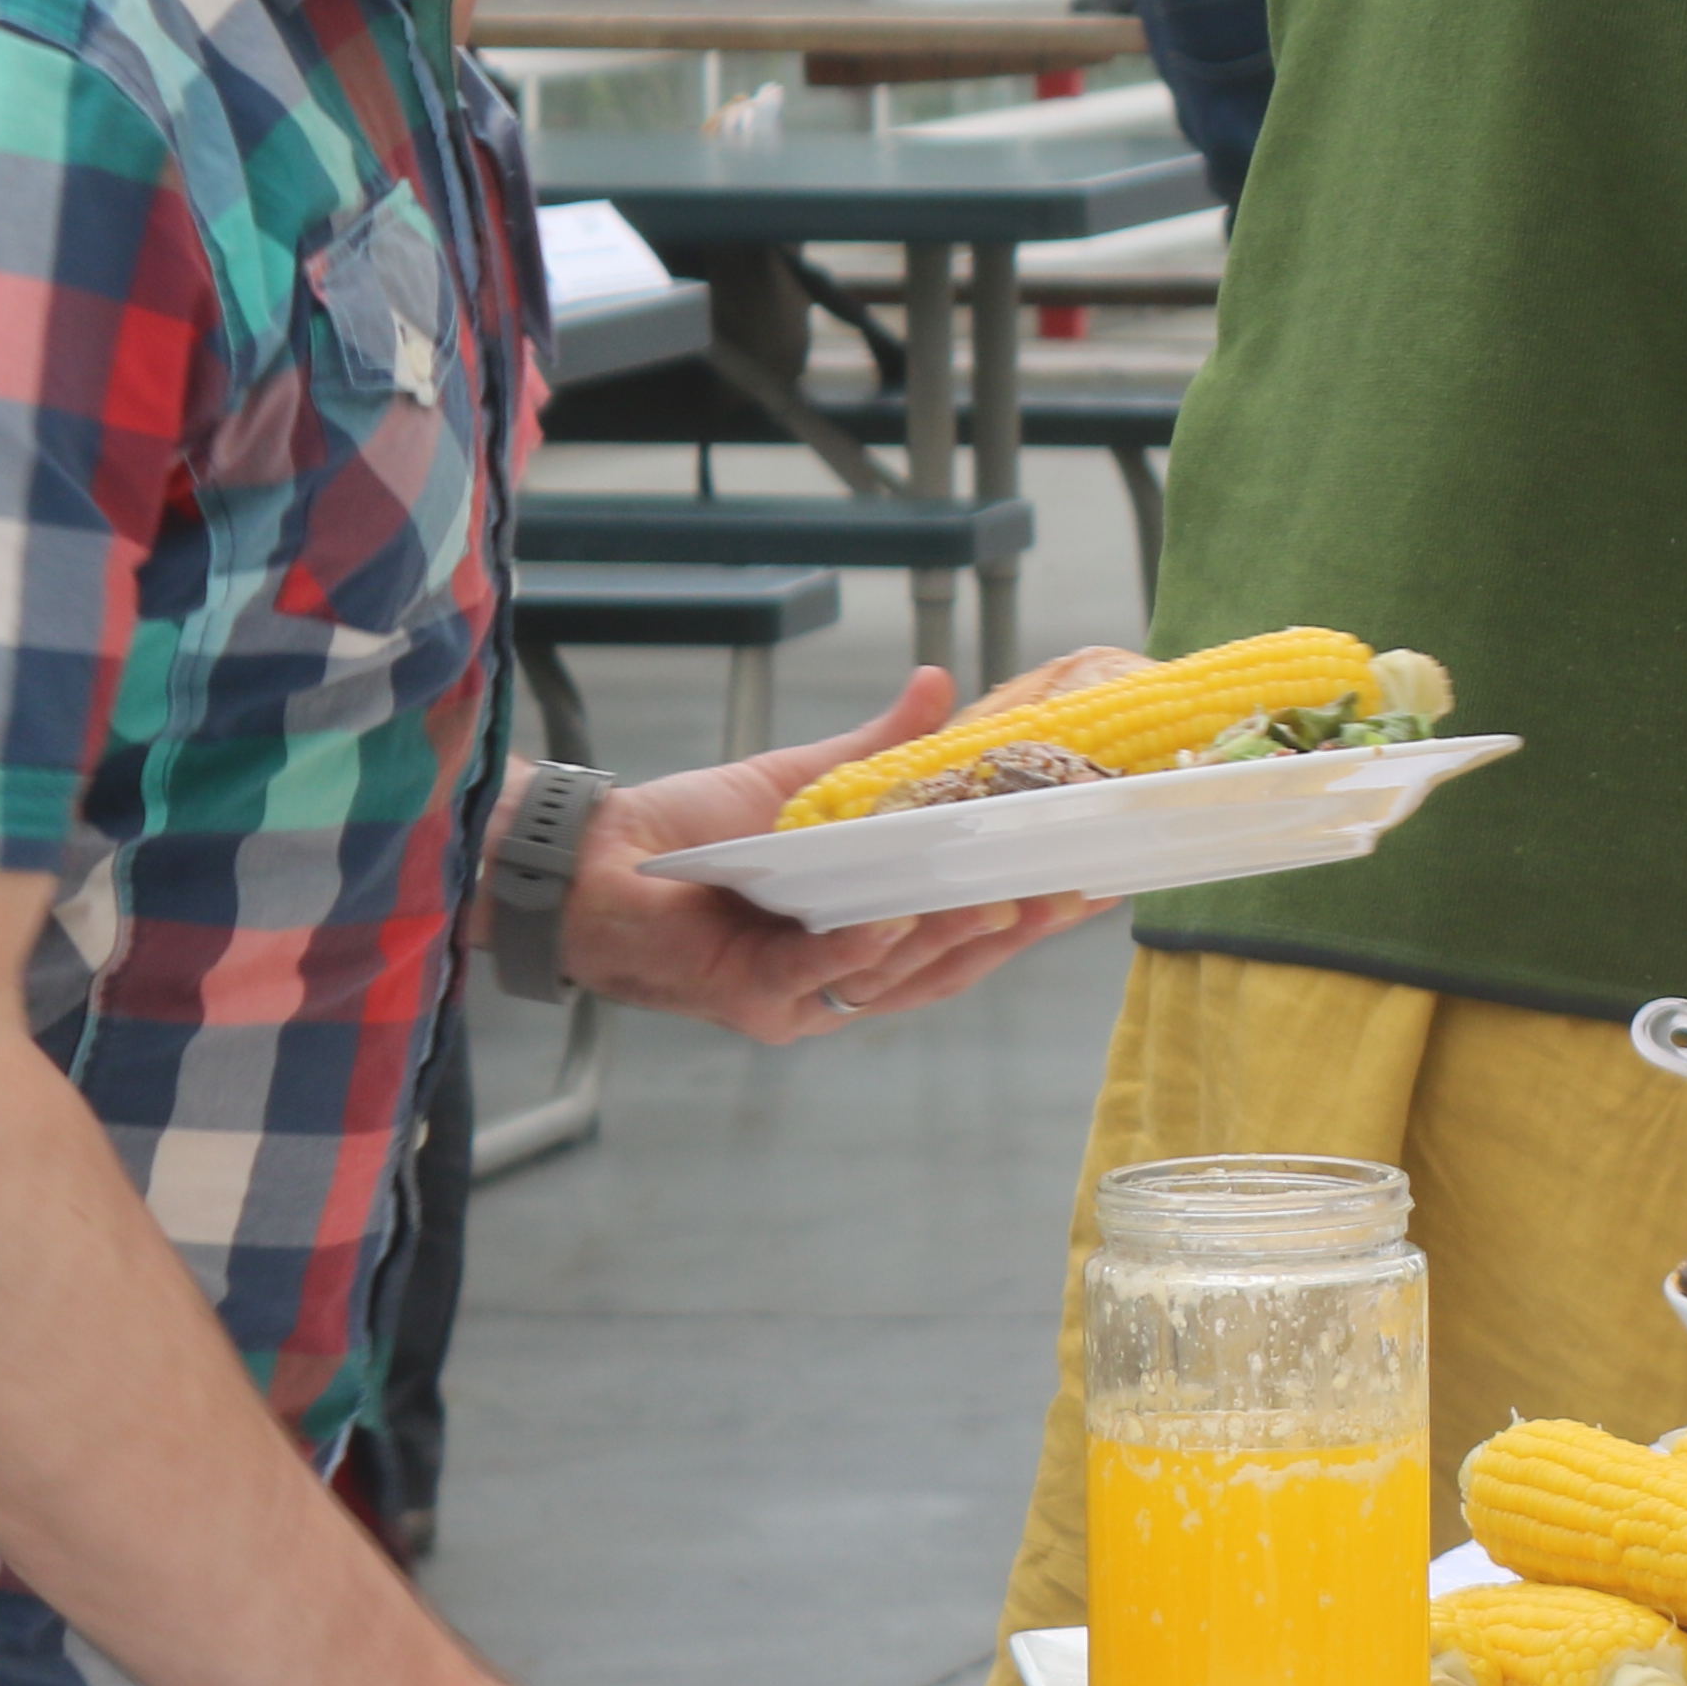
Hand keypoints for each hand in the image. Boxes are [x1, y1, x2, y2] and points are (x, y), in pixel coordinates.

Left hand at [565, 672, 1110, 1040]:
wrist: (593, 857)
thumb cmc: (694, 833)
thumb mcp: (805, 784)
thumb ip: (879, 749)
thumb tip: (943, 685)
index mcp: (860, 938)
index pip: (961, 932)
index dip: (1028, 913)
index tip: (1093, 878)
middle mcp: (837, 982)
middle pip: (946, 964)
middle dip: (1014, 930)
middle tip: (1075, 888)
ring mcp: (798, 1000)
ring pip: (895, 972)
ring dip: (953, 935)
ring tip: (1008, 895)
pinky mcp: (751, 999)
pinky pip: (821, 972)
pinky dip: (866, 941)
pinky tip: (904, 911)